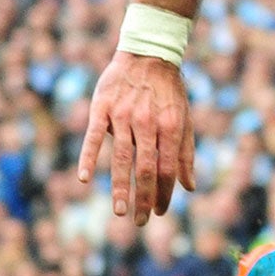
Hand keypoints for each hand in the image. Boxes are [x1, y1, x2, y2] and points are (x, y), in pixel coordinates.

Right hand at [78, 51, 195, 224]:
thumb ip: (186, 152)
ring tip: (120, 211)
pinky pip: (93, 136)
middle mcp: (148, 123)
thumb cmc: (169, 91)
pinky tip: (84, 179)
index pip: (168, 168)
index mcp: (171, 126)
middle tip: (140, 221)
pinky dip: (88, 157)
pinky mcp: (102, 108)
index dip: (164, 192)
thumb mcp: (185, 118)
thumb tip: (190, 186)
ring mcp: (124, 115)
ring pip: (121, 157)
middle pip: (146, 168)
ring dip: (120, 187)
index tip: (159, 212)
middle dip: (144, 197)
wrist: (149, 53)